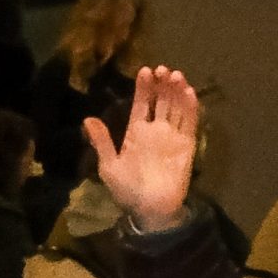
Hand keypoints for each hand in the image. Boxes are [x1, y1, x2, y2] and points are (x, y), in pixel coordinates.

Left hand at [83, 64, 198, 234]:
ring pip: (176, 107)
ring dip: (176, 90)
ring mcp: (172, 135)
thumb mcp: (109, 166)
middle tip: (161, 69)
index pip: (141, 105)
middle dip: (161, 84)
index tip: (144, 71)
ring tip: (174, 75)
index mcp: (136, 133)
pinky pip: (190, 122)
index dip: (143, 88)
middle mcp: (155, 130)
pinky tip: (188, 92)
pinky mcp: (187, 143)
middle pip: (160, 101)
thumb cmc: (126, 190)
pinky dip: (190, 106)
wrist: (148, 209)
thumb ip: (102, 142)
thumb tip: (87, 119)